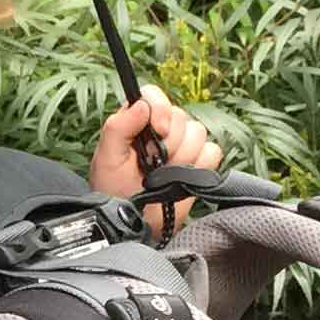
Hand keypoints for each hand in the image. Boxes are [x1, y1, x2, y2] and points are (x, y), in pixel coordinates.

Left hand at [89, 86, 222, 228]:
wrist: (132, 224)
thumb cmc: (112, 192)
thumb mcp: (106, 158)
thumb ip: (118, 127)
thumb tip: (142, 105)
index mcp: (136, 122)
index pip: (155, 96)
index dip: (161, 110)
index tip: (158, 131)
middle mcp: (160, 130)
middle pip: (181, 116)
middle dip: (169, 144)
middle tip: (152, 165)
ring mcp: (181, 146)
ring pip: (199, 133)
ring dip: (182, 157)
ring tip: (164, 175)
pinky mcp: (198, 164)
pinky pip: (213, 152)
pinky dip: (200, 166)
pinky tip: (181, 178)